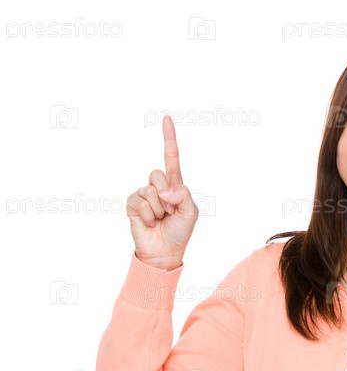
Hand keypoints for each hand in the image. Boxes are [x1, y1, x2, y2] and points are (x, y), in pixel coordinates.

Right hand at [126, 115, 197, 270]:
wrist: (164, 251)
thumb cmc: (180, 232)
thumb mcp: (190, 212)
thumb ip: (183, 195)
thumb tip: (166, 189)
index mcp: (175, 185)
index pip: (171, 158)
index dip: (169, 138)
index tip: (167, 119)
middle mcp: (159, 186)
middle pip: (158, 174)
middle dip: (166, 194)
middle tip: (170, 211)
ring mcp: (144, 194)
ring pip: (150, 190)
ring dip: (158, 208)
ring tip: (160, 219)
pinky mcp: (132, 204)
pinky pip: (139, 201)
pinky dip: (147, 214)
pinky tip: (149, 222)